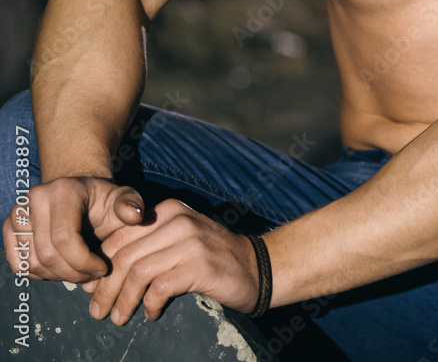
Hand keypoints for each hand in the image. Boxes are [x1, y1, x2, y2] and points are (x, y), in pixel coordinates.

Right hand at [2, 177, 144, 282]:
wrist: (79, 194)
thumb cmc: (102, 201)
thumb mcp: (122, 199)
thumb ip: (130, 206)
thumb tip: (134, 216)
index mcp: (63, 191)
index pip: (64, 239)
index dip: (83, 263)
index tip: (102, 268)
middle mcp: (35, 199)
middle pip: (47, 255)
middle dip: (73, 273)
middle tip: (92, 275)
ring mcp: (18, 213)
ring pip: (33, 263)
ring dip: (58, 276)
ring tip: (79, 271)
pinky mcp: (9, 228)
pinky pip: (19, 264)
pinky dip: (39, 274)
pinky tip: (60, 267)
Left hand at [85, 199, 259, 324]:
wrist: (256, 266)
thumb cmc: (211, 257)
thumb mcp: (179, 240)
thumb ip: (147, 246)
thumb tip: (103, 273)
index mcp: (166, 211)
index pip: (119, 237)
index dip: (100, 266)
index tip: (91, 290)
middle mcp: (176, 221)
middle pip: (124, 256)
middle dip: (105, 287)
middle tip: (97, 311)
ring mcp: (189, 242)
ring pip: (138, 273)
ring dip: (123, 301)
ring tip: (118, 318)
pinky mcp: (199, 266)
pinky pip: (159, 288)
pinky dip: (149, 306)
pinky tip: (151, 315)